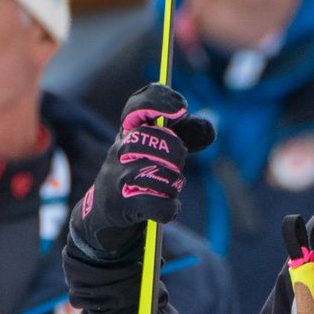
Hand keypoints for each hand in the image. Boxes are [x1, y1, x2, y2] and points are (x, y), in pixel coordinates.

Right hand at [67, 84, 213, 262]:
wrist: (104, 212)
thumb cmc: (138, 173)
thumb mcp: (155, 149)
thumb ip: (183, 135)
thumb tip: (208, 129)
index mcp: (128, 131)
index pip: (138, 105)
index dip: (160, 102)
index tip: (181, 109)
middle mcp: (120, 150)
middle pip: (163, 142)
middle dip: (177, 155)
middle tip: (174, 165)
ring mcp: (118, 177)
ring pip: (164, 176)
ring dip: (173, 185)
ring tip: (166, 189)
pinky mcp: (121, 204)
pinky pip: (161, 205)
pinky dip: (170, 208)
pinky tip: (166, 208)